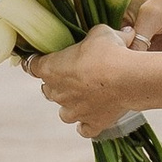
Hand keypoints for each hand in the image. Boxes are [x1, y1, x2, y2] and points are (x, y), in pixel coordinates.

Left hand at [29, 23, 149, 139]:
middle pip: (48, 89)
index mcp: (51, 68)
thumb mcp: (101, 33)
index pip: (33, 65)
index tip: (42, 58)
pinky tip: (93, 118)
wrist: (128, 78)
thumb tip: (119, 32)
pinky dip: (87, 124)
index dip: (38, 61)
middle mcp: (57, 92)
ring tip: (84, 97)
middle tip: (74, 74)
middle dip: (58, 83)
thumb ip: (98, 35)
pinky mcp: (91, 123)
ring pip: (64, 112)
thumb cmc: (109, 52)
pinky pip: (84, 129)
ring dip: (71, 104)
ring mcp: (73, 111)